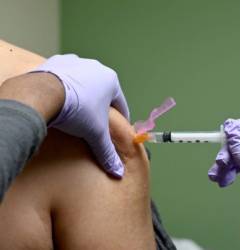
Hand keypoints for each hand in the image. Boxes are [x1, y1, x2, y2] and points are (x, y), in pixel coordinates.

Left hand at [33, 54, 129, 176]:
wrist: (44, 94)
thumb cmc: (77, 111)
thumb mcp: (95, 133)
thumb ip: (107, 151)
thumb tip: (118, 171)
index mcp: (111, 80)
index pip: (121, 104)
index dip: (121, 119)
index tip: (118, 129)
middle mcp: (96, 67)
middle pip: (102, 92)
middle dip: (100, 106)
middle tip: (94, 122)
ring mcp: (76, 62)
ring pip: (84, 83)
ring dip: (83, 95)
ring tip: (76, 111)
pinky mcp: (57, 62)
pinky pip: (65, 77)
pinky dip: (65, 87)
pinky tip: (60, 99)